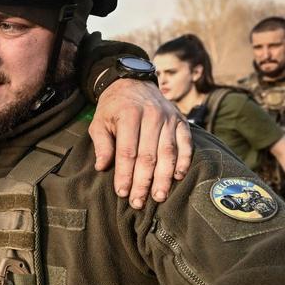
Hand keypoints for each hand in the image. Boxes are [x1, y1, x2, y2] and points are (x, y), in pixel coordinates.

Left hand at [91, 79, 192, 208]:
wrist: (133, 82)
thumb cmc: (113, 108)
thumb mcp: (99, 122)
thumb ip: (102, 144)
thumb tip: (102, 167)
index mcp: (129, 115)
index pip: (128, 151)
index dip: (125, 174)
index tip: (122, 193)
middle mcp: (151, 116)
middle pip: (149, 155)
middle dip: (143, 182)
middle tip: (139, 202)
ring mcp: (169, 118)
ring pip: (168, 152)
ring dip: (164, 177)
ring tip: (159, 196)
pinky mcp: (181, 120)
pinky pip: (185, 143)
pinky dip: (183, 160)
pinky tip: (178, 176)